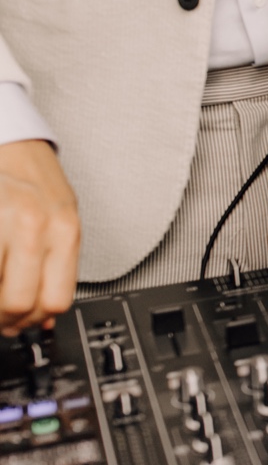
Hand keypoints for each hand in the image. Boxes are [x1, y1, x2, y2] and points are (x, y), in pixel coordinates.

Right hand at [0, 141, 78, 335]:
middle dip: (6, 319)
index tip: (25, 323)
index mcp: (65, 231)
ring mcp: (1, 221)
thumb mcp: (61, 219)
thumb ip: (57, 265)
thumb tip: (46, 315)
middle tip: (1, 318)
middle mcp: (35, 226)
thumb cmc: (34, 179)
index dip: (37, 320)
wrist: (8, 141)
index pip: (57, 299)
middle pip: (20, 302)